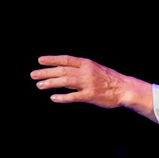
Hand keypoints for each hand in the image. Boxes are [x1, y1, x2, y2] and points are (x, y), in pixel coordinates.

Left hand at [31, 55, 156, 121]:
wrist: (125, 89)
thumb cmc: (109, 80)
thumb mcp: (95, 69)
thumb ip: (79, 72)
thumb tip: (61, 76)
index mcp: (87, 63)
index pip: (66, 59)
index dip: (52, 59)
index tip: (40, 60)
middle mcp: (86, 72)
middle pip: (62, 70)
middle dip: (46, 72)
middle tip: (33, 74)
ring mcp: (88, 84)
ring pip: (65, 82)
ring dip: (51, 83)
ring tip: (39, 85)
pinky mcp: (90, 96)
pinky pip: (73, 97)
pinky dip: (62, 97)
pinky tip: (53, 98)